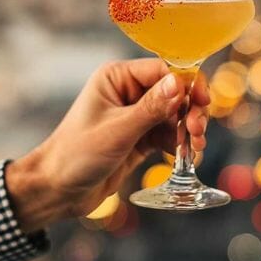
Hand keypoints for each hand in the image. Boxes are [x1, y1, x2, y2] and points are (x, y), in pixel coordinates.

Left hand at [6, 59, 209, 230]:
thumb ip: (151, 108)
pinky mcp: (140, 138)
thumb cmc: (76, 154)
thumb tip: (179, 83)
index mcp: (116, 78)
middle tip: (196, 132)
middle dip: (190, 110)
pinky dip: (180, 144)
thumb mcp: (118, 130)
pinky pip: (168, 135)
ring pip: (175, 115)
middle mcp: (127, 92)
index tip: (202, 102)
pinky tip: (187, 157)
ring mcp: (135, 116)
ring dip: (188, 129)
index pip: (163, 70)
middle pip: (174, 92)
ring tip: (195, 148)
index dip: (187, 84)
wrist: (58, 190)